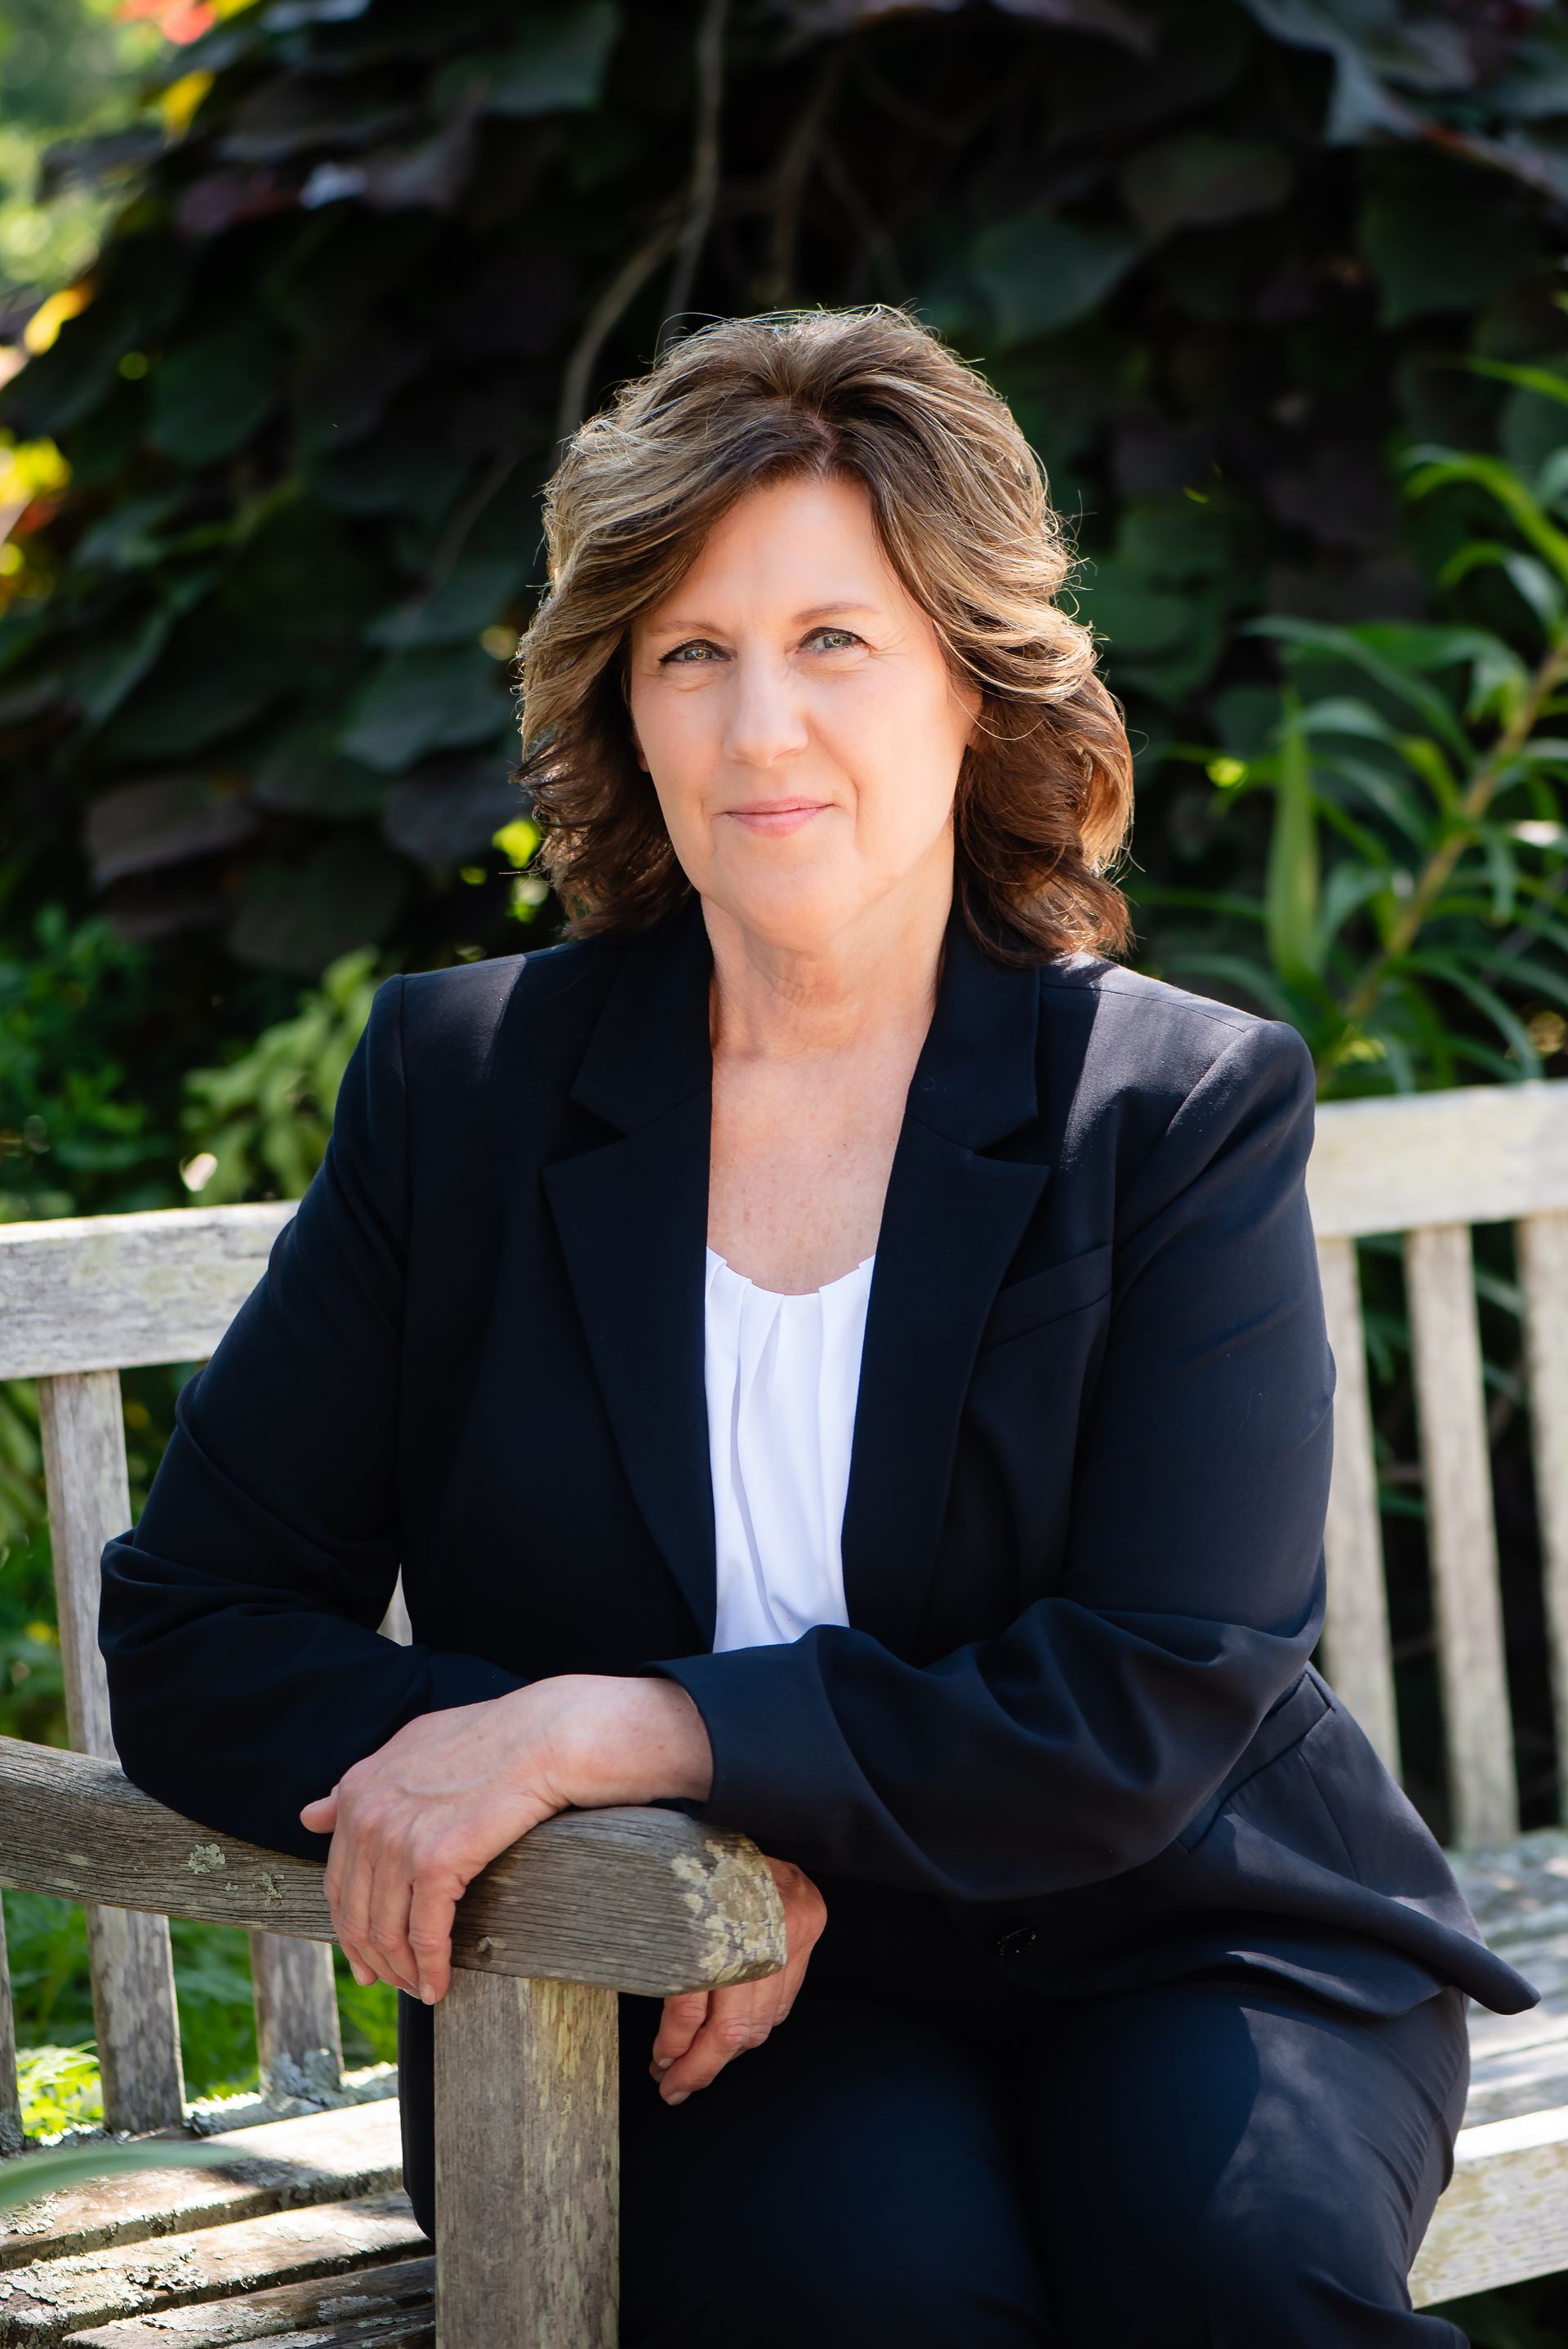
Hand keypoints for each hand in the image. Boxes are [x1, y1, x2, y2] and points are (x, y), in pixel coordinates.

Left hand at [299, 1675, 712, 2002]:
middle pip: (355, 1912)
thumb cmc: (495, 1739)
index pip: (337, 1879)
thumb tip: (309, 1814)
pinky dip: (431, 1967)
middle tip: (392, 1981)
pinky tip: (440, 1985)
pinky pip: (425, 1933)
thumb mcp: (413, 1749)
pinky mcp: (436, 1860)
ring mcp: (399, 1838)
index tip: (366, 1952)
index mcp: (359, 1788)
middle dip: (372, 1956)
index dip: (350, 1925)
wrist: (550, 1735)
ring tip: (421, 1988)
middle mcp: (368, 1813)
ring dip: (403, 1970)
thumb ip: (361, 1785)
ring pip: (387, 1930)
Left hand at [648, 1856, 825, 2105]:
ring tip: (693, 2068)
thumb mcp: (666, 1897)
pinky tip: (730, 2035)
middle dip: (700, 2065)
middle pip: (735, 2025)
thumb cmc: (690, 1850)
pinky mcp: (809, 1927)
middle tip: (672, 2086)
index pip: (697, 1998)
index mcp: (719, 1909)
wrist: (740, 1805)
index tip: (658, 2062)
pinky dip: (756, 2025)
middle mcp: (766, 1921)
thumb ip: (665, 1954)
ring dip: (726, 2053)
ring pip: (762, 2022)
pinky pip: (783, 2002)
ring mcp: (794, 1926)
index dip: (675, 2041)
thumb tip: (662, 2036)